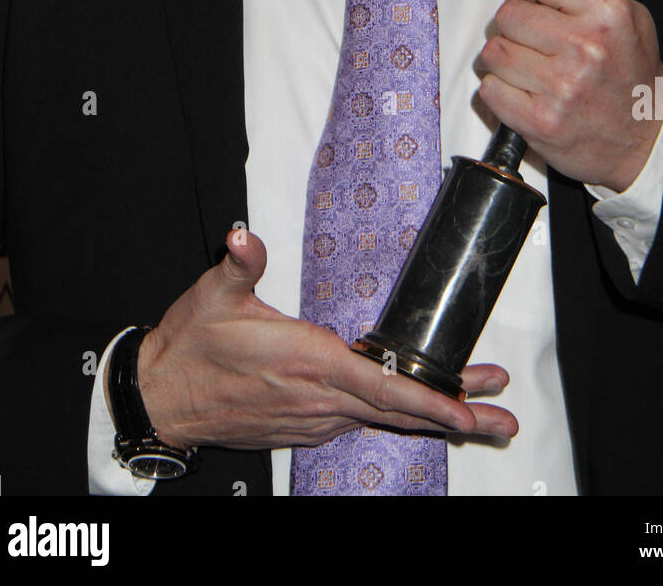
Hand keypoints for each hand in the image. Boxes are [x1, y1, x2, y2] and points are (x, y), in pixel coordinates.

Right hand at [120, 230, 517, 450]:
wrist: (163, 398)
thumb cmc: (191, 348)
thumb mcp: (213, 296)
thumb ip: (241, 263)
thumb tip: (243, 237)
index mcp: (308, 362)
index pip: (380, 385)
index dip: (427, 399)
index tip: (466, 408)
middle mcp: (319, 398)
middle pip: (399, 410)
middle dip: (454, 415)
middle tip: (500, 416)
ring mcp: (313, 417)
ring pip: (384, 418)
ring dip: (431, 417)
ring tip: (478, 415)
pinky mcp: (305, 425)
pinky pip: (359, 421)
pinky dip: (394, 416)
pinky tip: (416, 410)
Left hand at [476, 0, 662, 191]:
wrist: (642, 141)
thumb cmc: (629, 74)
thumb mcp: (622, 14)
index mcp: (607, 11)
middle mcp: (584, 47)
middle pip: (508, 15)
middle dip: (515, 25)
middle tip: (537, 41)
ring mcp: (561, 87)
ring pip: (494, 52)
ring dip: (506, 59)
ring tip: (532, 68)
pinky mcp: (540, 122)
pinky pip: (490, 90)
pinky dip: (501, 90)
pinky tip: (526, 92)